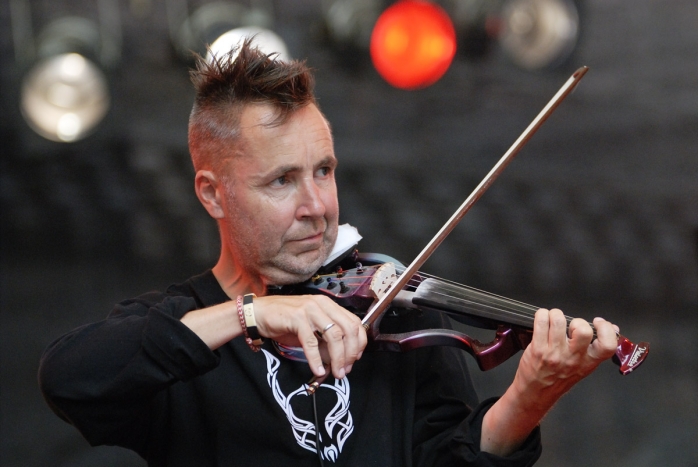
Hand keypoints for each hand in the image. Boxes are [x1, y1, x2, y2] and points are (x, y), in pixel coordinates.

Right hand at [253, 294, 366, 378]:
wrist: (259, 313)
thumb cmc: (285, 321)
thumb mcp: (311, 328)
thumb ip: (326, 339)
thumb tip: (340, 359)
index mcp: (329, 305)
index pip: (355, 322)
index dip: (359, 343)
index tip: (355, 359)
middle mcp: (322, 304)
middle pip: (348, 329)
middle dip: (350, 353)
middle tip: (345, 369)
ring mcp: (310, 310)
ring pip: (334, 335)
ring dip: (337, 358)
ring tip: (335, 372)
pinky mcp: (296, 318)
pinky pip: (311, 341)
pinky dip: (316, 359)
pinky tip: (318, 370)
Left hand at [481, 308, 616, 455]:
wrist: (536, 392)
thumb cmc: (558, 379)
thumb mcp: (583, 366)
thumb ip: (596, 349)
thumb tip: (613, 328)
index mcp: (588, 362)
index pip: (607, 345)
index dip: (606, 329)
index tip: (598, 322)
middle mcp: (573, 358)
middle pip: (583, 331)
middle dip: (577, 320)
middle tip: (571, 325)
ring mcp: (555, 353)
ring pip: (559, 321)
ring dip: (556, 314)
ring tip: (554, 319)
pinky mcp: (538, 349)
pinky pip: (541, 323)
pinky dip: (541, 315)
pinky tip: (542, 319)